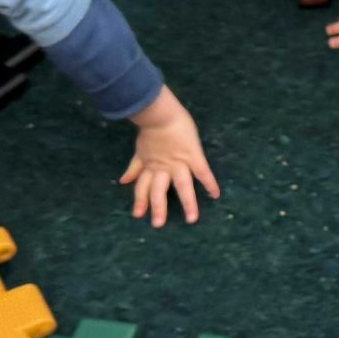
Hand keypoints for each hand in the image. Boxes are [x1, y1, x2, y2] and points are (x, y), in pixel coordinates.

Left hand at [120, 88, 219, 226]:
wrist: (160, 113)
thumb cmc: (151, 128)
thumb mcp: (140, 150)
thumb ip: (134, 167)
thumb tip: (122, 182)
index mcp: (150, 166)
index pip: (142, 187)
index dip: (140, 201)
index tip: (138, 215)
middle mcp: (163, 168)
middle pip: (158, 191)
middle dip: (157, 208)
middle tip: (157, 225)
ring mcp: (179, 163)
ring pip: (183, 187)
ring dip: (187, 203)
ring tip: (191, 219)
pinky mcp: (193, 156)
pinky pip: (203, 172)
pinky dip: (209, 183)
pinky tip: (216, 195)